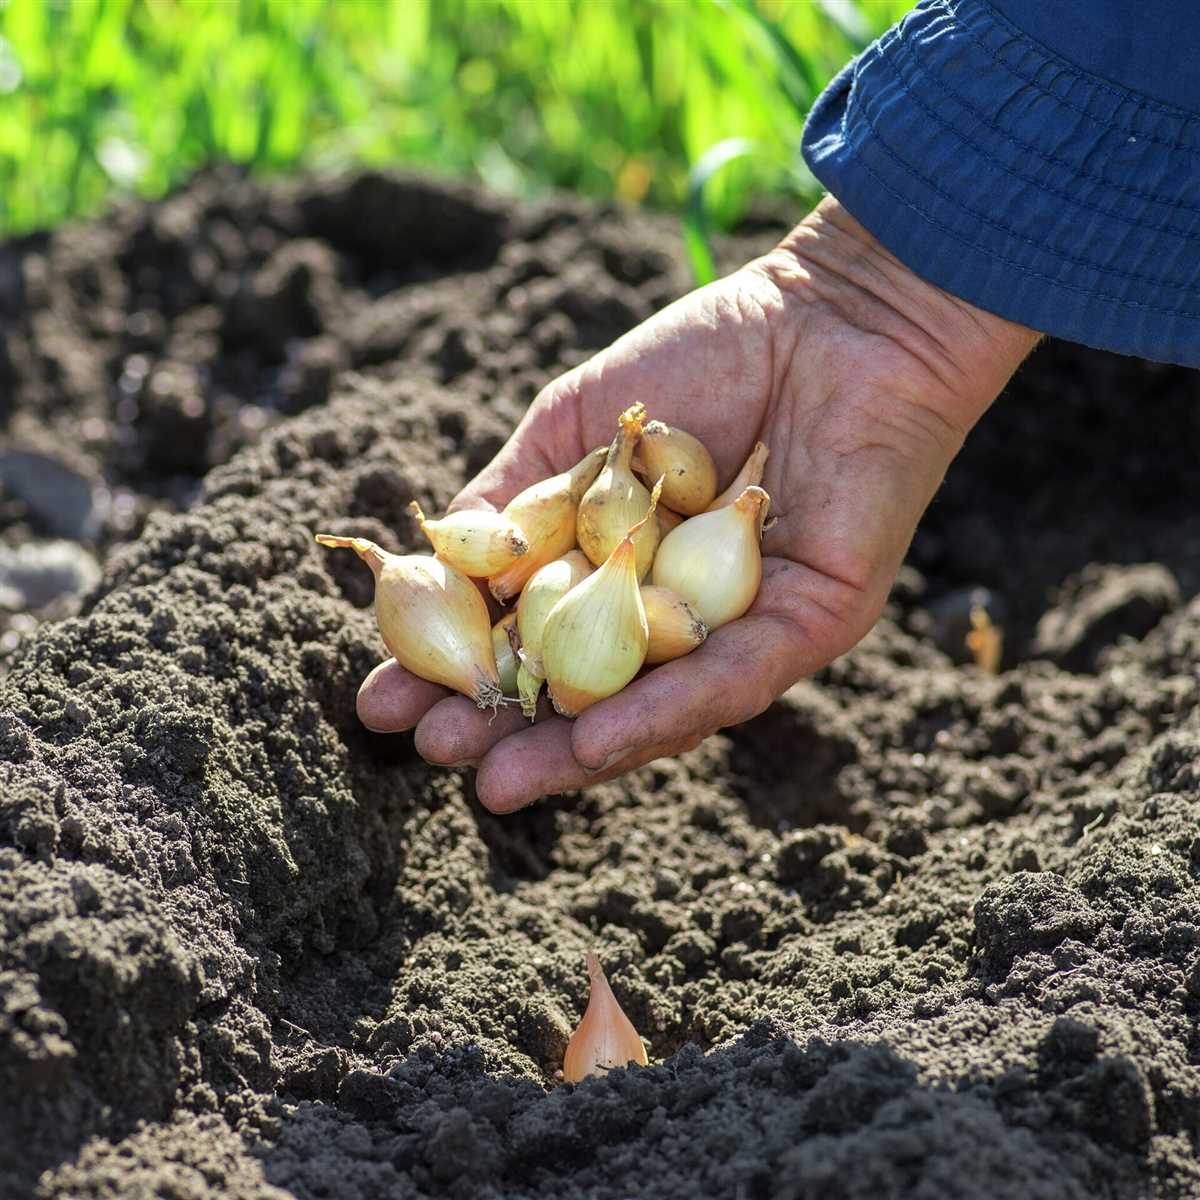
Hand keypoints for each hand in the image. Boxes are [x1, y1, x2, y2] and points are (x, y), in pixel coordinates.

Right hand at [357, 196, 1038, 811]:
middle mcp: (682, 614)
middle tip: (433, 753)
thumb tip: (432, 566)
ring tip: (497, 779)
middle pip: (589, 692)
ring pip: (657, 709)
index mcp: (624, 569)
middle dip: (509, 728)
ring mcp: (745, 629)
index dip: (462, 672)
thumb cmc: (704, 358)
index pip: (535, 638)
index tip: (384, 702)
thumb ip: (510, 499)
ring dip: (575, 751)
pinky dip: (661, 714)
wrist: (829, 313)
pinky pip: (731, 682)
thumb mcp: (574, 429)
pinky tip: (593, 742)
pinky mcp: (812, 625)